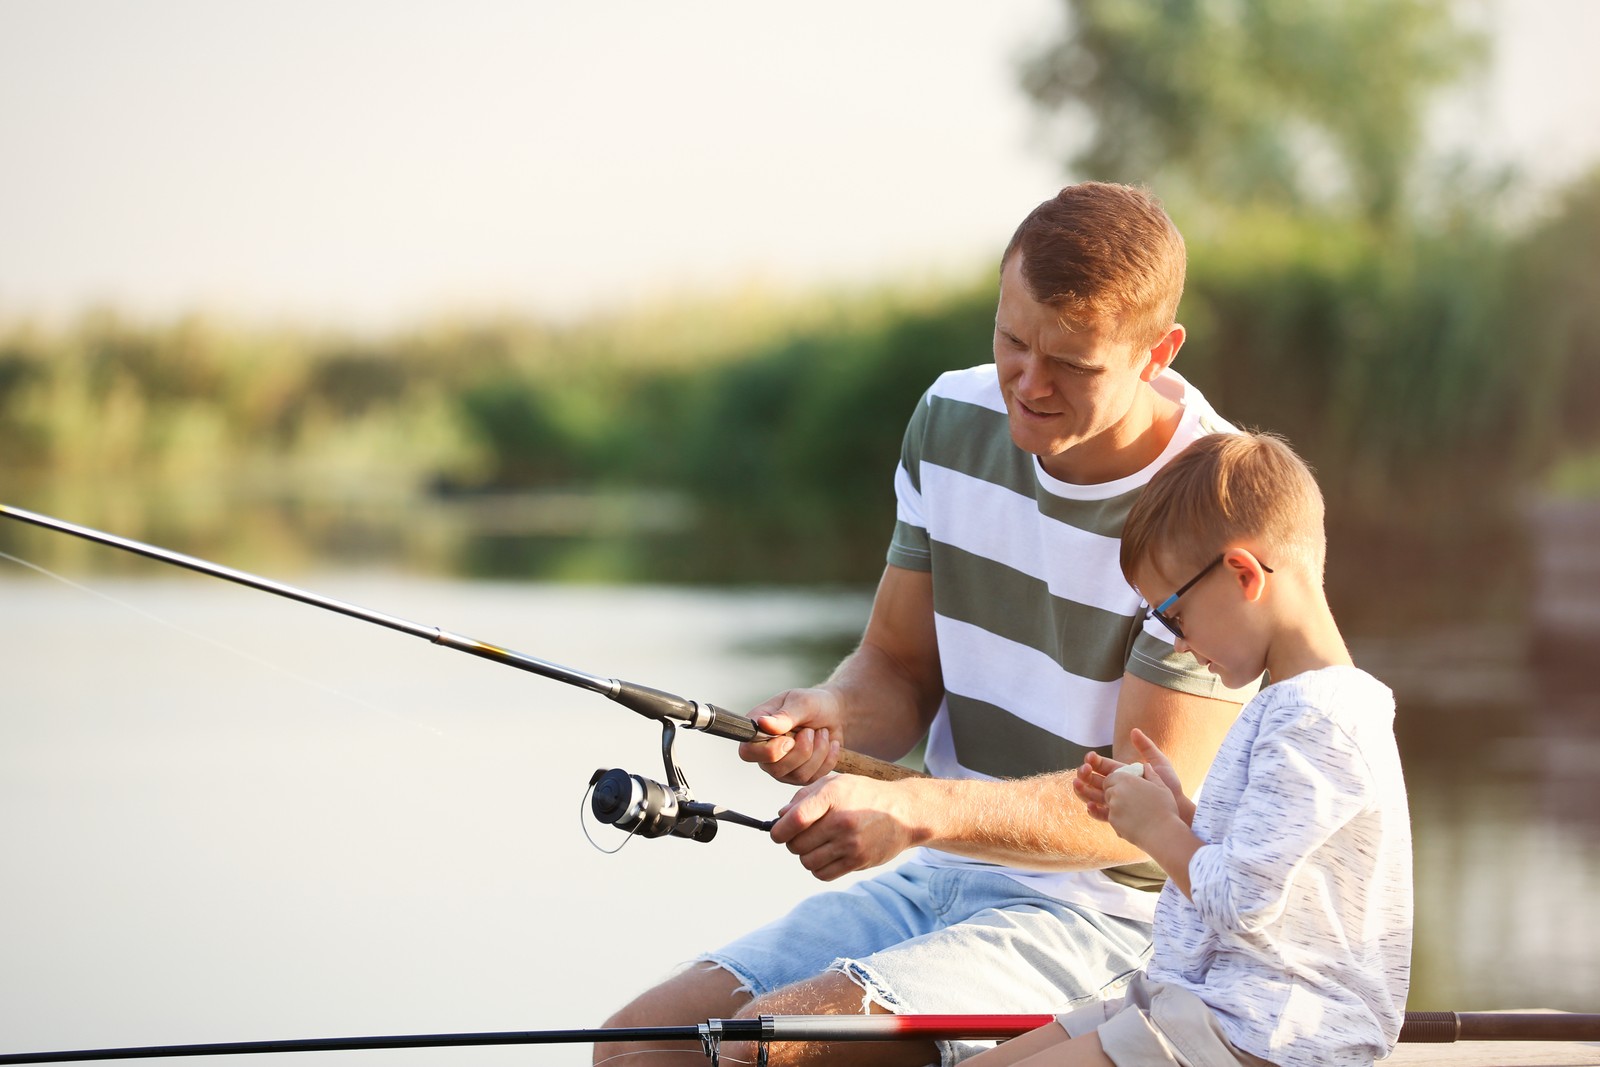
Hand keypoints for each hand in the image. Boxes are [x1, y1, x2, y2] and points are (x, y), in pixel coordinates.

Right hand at [737, 687, 843, 784]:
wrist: (835, 714)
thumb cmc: (814, 704)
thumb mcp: (802, 703)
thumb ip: (784, 716)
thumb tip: (762, 724)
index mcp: (758, 730)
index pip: (748, 752)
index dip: (769, 751)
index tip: (790, 739)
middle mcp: (765, 752)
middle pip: (775, 769)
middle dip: (801, 750)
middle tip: (810, 730)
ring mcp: (783, 767)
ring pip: (797, 775)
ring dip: (818, 751)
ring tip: (822, 733)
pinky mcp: (800, 776)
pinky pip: (813, 778)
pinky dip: (827, 759)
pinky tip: (829, 744)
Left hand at [769, 775, 917, 880]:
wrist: (904, 812)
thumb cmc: (865, 795)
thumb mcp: (836, 783)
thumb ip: (805, 797)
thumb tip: (780, 817)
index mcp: (833, 796)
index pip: (796, 819)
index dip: (779, 830)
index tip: (777, 833)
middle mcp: (841, 821)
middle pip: (797, 844)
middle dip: (792, 842)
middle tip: (801, 836)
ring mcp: (851, 844)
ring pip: (807, 861)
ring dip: (805, 856)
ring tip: (816, 845)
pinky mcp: (858, 861)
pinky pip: (823, 874)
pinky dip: (818, 868)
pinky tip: (825, 855)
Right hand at [1074, 728, 1194, 827]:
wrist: (1178, 809)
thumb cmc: (1171, 787)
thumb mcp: (1159, 763)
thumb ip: (1146, 747)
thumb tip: (1133, 730)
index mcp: (1124, 774)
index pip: (1103, 766)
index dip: (1094, 761)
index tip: (1090, 757)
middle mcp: (1117, 788)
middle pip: (1093, 780)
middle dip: (1084, 774)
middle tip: (1083, 771)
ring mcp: (1117, 803)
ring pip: (1093, 796)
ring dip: (1082, 790)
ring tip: (1077, 785)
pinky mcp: (1119, 818)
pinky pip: (1102, 815)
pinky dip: (1093, 810)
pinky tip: (1090, 805)